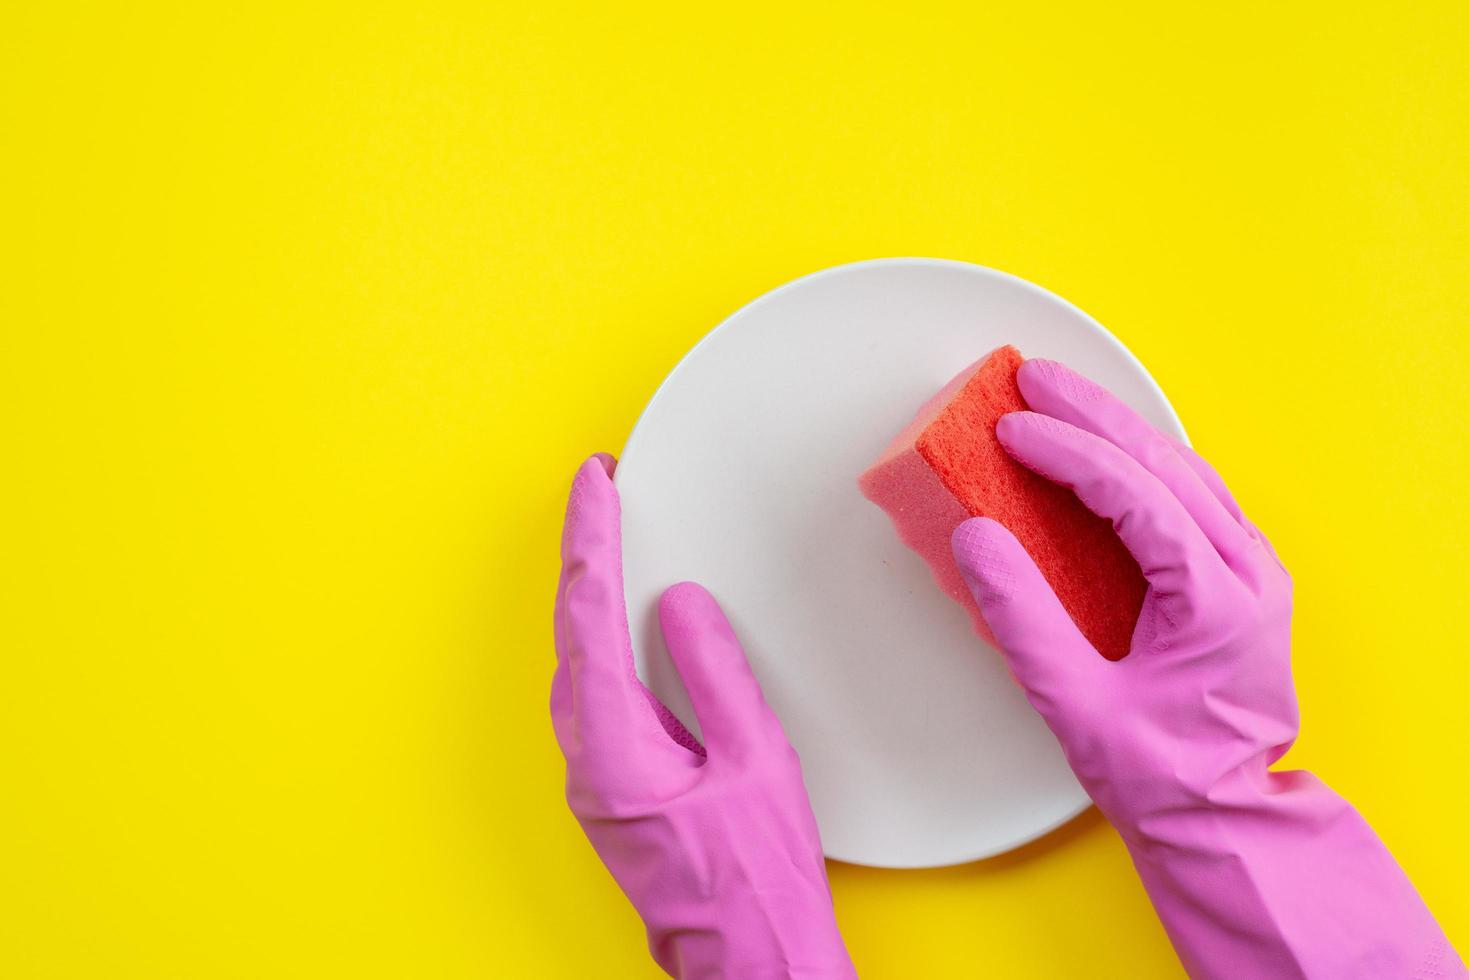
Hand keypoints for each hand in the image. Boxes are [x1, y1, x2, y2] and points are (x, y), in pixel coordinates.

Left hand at [552, 454, 855, 979]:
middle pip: (571, 634)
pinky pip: (598, 697)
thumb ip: (714, 674)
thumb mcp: (753, 760)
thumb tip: (682, 604)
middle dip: (584, 555)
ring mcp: (595, 781)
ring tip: (612, 539)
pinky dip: (606, 644)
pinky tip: (625, 626)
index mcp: (613, 747)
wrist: (751, 962)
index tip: (594, 481)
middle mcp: (587, 763)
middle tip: (599, 492)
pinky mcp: (614, 791)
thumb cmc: (756, 878)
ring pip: (579, 666)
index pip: (590, 615)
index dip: (592, 537)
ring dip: (592, 598)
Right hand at [950, 359, 1463, 978]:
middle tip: (1032, 376)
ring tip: (1058, 394)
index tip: (1012, 430)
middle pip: (1168, 462)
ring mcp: (1255, 572)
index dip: (1068, 452)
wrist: (1223, 818)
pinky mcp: (1243, 577)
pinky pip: (1194, 493)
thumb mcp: (1072, 704)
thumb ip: (1021, 617)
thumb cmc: (1155, 774)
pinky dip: (1142, 458)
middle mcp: (1249, 574)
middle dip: (1093, 412)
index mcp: (1216, 601)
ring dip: (1119, 426)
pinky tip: (1105, 441)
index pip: (1136, 496)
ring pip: (1187, 469)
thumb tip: (977, 537)